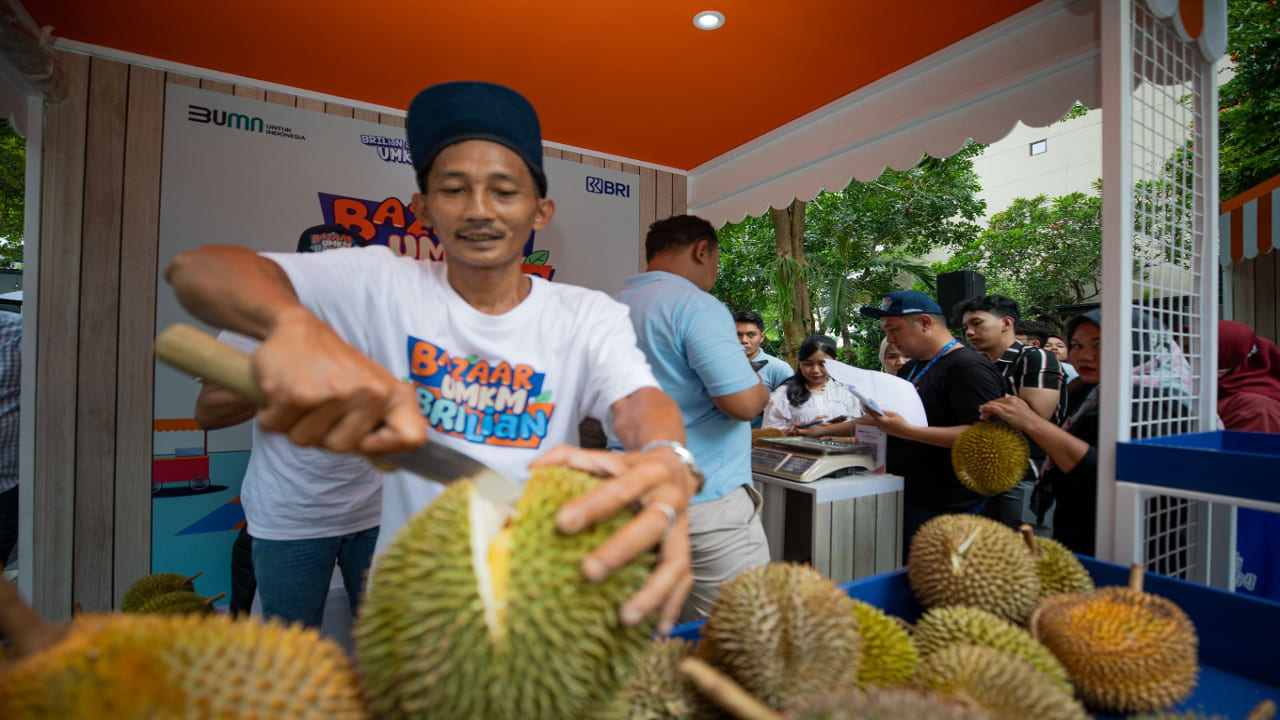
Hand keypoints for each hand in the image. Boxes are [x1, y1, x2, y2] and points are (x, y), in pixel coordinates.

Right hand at [252, 309, 425, 454]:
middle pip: (340, 449)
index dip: (385, 447)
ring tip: (305, 394)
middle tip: (323, 403)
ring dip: (296, 424)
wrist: (298, 329)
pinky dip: (272, 415)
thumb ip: (385, 429)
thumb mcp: (374, 392)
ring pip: (305, 441)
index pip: (411, 437)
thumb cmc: (336, 366)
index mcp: (393, 394)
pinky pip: (277, 427)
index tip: (366, 437)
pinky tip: (284, 391)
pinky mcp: (296, 394)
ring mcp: (333, 393)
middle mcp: (369, 393)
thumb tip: (390, 465)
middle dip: (323, 434)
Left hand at [529, 444, 695, 634]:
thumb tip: (532, 468)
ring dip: (652, 592)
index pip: (619, 488)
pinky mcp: (687, 551)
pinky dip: (671, 606)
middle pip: (651, 525)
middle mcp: (670, 499)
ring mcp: (683, 529)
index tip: (562, 523)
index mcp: (647, 473)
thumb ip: (568, 457)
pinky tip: (655, 630)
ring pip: (676, 562)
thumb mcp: (603, 456)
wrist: (675, 466)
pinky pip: (685, 581)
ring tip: (624, 618)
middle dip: (621, 550)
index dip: (592, 506)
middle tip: (589, 572)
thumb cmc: (627, 468)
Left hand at [864, 409, 912, 437]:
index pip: (872, 414)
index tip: (865, 405)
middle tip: (865, 408)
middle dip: (868, 414)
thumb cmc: (901, 422)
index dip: (868, 409)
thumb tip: (878, 410)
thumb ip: (885, 412)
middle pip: (872, 419)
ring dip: (873, 417)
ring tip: (871, 410)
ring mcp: (882, 429)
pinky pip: (879, 424)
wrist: (906, 432)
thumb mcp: (893, 414)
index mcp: (882, 421)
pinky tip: (878, 416)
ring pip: (875, 422)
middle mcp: (880, 426)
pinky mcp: (884, 430)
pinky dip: (877, 420)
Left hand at [979, 394, 1041, 432]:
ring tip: (981, 415)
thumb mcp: (1022, 410)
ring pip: (992, 405)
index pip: (1000, 400)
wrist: (1033, 423)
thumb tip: (1009, 412)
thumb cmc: (1029, 420)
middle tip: (982, 412)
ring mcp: (1007, 405)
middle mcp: (1010, 400)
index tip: (988, 409)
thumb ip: (1015, 408)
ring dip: (985, 410)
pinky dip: (985, 410)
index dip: (993, 404)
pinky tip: (982, 415)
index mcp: (1014, 398)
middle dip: (987, 407)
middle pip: (995, 402)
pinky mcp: (1005, 411)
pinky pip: (992, 408)